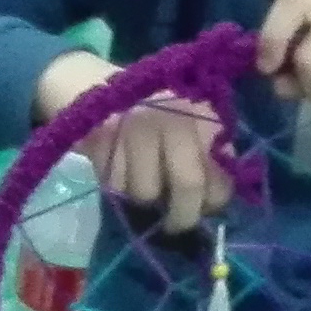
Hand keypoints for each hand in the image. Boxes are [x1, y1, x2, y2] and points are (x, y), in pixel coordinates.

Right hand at [38, 52, 229, 234]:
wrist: (90, 85)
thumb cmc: (146, 115)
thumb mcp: (186, 129)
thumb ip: (205, 160)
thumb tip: (212, 204)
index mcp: (203, 115)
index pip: (220, 173)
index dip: (211, 202)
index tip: (200, 211)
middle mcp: (176, 117)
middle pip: (188, 183)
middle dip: (180, 216)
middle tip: (173, 226)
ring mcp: (140, 125)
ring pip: (147, 191)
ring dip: (140, 196)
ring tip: (135, 178)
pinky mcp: (106, 136)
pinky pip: (116, 184)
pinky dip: (116, 184)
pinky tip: (115, 164)